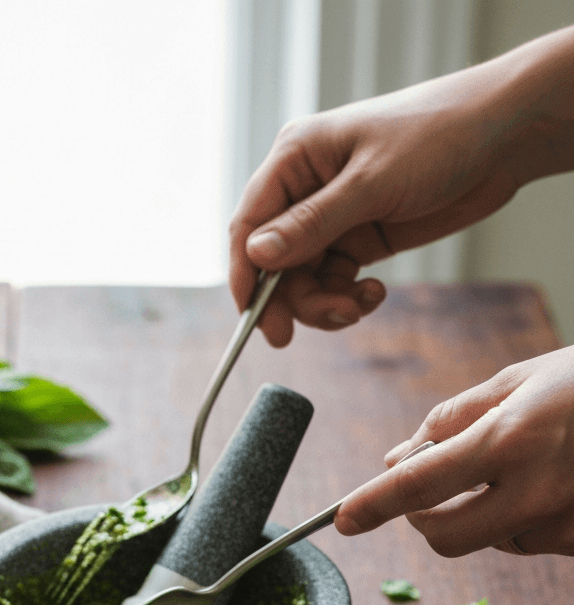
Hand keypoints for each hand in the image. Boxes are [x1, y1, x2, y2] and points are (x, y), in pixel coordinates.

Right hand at [229, 28, 573, 346]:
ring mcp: (333, 216)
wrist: (501, 138)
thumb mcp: (371, 184)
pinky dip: (348, 298)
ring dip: (325, 303)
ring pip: (304, 279)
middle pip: (274, 262)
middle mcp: (306, 189)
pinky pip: (335, 282)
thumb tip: (257, 255)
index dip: (246, 274)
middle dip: (294, 298)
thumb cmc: (437, 136)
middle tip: (318, 325)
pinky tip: (374, 294)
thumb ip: (312, 224)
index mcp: (295, 158)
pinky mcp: (360, 237)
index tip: (254, 318)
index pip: (249, 224)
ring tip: (358, 306)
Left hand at [334, 347, 573, 556]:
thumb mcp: (523, 378)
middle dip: (424, 517)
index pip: (419, 485)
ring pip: (490, 539)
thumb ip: (451, 419)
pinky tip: (555, 479)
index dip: (372, 504)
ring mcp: (564, 523)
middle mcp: (537, 491)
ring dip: (482, 512)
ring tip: (523, 462)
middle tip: (432, 486)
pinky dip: (524, 517)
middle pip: (444, 537)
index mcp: (512, 439)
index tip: (342, 520)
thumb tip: (396, 458)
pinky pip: (531, 541)